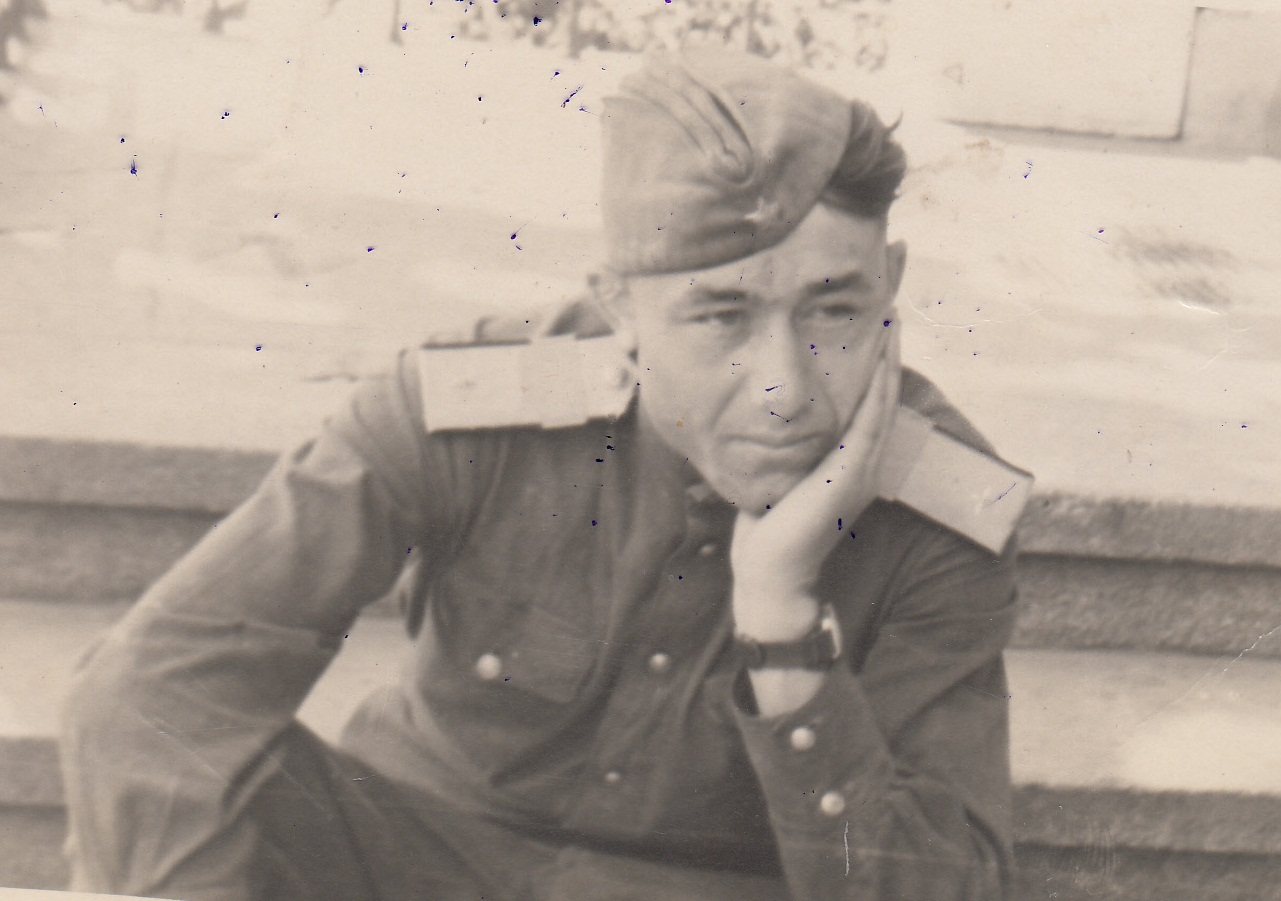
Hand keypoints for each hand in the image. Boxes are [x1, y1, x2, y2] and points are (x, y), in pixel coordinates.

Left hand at [730, 320, 900, 638]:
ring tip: (892, 322)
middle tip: (892, 309)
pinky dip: (878, 390)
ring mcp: (860, 469)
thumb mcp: (781, 478)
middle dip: (888, 352)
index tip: (875, 328)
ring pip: (882, 403)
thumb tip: (765, 426)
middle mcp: (863, 464)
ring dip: (889, 360)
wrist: (772, 573)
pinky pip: (870, 422)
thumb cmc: (768, 530)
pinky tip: (883, 360)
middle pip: (883, 396)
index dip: (875, 366)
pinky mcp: (851, 475)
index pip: (868, 404)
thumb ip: (786, 453)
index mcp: (849, 463)